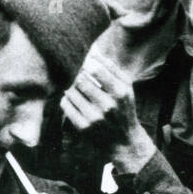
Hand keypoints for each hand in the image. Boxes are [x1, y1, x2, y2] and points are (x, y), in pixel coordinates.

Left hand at [62, 53, 156, 171]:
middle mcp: (108, 106)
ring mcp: (94, 118)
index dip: (89, 65)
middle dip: (79, 77)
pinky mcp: (83, 127)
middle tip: (82, 80)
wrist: (124, 141)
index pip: (97, 69)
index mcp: (120, 93)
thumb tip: (94, 52)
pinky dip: (67, 99)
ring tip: (80, 92)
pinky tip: (75, 101)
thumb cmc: (124, 110)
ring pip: (71, 91)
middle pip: (81, 79)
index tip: (88, 67)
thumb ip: (113, 69)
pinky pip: (66, 104)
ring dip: (73, 88)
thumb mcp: (126, 89)